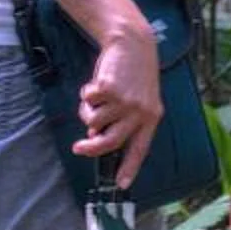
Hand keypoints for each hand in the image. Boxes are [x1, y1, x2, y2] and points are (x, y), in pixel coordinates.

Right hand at [75, 24, 162, 193]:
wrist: (133, 45)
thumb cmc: (133, 75)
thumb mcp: (138, 98)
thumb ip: (124, 119)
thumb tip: (96, 136)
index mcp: (151, 117)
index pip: (140, 148)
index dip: (129, 168)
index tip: (121, 184)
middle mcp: (139, 112)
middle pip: (110, 142)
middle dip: (91, 149)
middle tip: (78, 148)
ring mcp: (124, 101)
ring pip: (93, 121)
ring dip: (88, 111)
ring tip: (97, 96)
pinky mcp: (109, 90)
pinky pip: (87, 102)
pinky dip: (86, 95)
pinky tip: (97, 83)